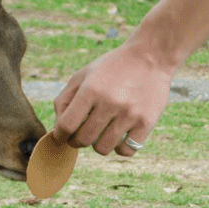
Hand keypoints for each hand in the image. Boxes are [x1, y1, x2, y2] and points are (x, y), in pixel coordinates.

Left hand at [53, 43, 172, 155]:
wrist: (151, 56)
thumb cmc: (110, 68)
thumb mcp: (83, 75)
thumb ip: (64, 100)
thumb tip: (57, 129)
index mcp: (91, 90)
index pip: (66, 125)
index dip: (60, 135)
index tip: (62, 135)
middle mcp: (110, 102)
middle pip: (83, 139)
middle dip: (77, 141)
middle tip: (80, 136)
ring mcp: (130, 114)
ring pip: (103, 148)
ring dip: (97, 146)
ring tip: (100, 135)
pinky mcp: (147, 122)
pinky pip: (126, 150)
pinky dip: (119, 148)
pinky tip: (118, 137)